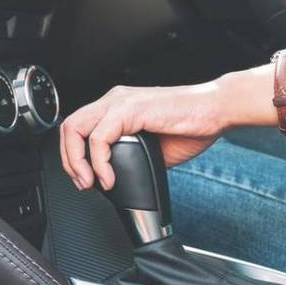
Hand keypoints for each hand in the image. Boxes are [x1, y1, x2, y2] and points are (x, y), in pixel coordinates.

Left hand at [59, 83, 226, 190]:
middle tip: (84, 184)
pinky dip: (98, 163)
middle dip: (69, 161)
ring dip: (77, 162)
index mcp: (117, 106)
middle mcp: (114, 100)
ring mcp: (120, 102)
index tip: (85, 179)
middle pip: (69, 127)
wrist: (215, 110)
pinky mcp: (130, 109)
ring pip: (76, 130)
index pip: (78, 128)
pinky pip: (99, 138)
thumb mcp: (150, 146)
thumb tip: (112, 177)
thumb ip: (127, 155)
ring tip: (91, 183)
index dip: (73, 157)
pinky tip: (109, 177)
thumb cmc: (191, 125)